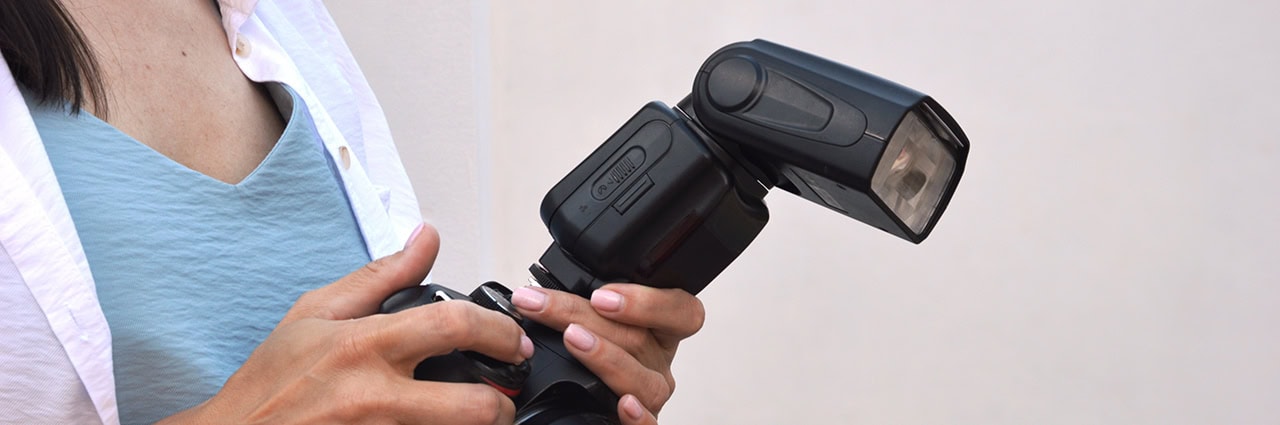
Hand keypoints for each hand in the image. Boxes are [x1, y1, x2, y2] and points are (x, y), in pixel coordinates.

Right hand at [160, 223, 533, 424]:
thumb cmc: (268, 383)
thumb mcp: (316, 313)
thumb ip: (380, 277)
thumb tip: (425, 238)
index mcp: (365, 346)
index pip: (455, 327)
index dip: (500, 332)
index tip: (513, 341)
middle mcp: (374, 397)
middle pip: (475, 406)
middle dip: (503, 405)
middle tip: (505, 399)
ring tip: (474, 417)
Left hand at [511, 283, 704, 423]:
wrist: (577, 412)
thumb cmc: (584, 363)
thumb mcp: (590, 324)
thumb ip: (583, 310)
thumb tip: (537, 294)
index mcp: (657, 332)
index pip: (681, 311)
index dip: (647, 301)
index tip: (600, 295)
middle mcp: (658, 363)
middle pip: (642, 338)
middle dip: (585, 315)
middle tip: (545, 305)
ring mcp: (651, 396)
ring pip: (643, 379)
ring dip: (605, 356)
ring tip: (572, 339)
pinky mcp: (642, 424)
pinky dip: (638, 415)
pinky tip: (623, 404)